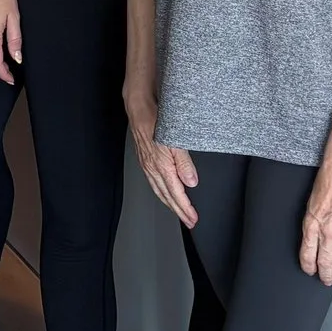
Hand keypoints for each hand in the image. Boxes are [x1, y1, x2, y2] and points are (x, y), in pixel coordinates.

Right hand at [131, 107, 198, 228]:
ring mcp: (147, 165)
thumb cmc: (156, 121)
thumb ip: (184, 162)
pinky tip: (164, 192)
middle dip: (178, 211)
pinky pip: (153, 182)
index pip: (175, 194)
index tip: (193, 218)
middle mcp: (152, 169)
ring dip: (170, 203)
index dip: (185, 208)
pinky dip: (161, 192)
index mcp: (161, 166)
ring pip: (159, 191)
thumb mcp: (175, 140)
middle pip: (167, 197)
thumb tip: (191, 182)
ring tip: (179, 212)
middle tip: (189, 221)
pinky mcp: (145, 160)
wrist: (139, 109)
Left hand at [299, 158, 331, 283]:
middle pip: (325, 262)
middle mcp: (327, 233)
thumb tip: (315, 234)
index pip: (307, 254)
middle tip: (326, 280)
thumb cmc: (328, 180)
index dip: (309, 266)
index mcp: (312, 225)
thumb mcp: (311, 202)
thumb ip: (314, 221)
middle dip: (325, 274)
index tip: (311, 271)